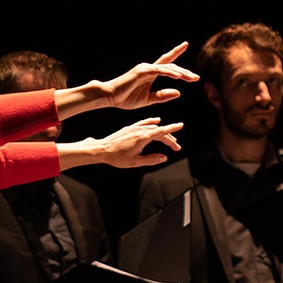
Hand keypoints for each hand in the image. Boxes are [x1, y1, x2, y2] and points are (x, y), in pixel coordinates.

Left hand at [58, 117, 184, 169]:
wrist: (102, 150)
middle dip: (170, 138)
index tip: (181, 125)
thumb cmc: (116, 157)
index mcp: (143, 138)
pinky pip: (144, 122)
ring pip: (153, 127)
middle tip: (176, 146)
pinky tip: (156, 121)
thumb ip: (151, 159)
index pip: (161, 132)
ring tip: (169, 139)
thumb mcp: (135, 162)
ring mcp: (134, 128)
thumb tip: (164, 157)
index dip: (172, 129)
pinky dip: (152, 121)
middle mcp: (140, 130)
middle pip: (159, 131)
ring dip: (162, 132)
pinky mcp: (130, 128)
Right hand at [102, 42, 198, 110]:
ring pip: (167, 68)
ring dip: (180, 73)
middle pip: (171, 66)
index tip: (186, 46)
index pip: (167, 63)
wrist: (110, 97)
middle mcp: (149, 68)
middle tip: (196, 78)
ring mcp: (145, 68)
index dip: (176, 54)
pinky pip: (159, 71)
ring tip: (191, 78)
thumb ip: (162, 96)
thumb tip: (178, 92)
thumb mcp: (148, 99)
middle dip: (184, 72)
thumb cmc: (125, 98)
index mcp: (150, 73)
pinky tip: (179, 76)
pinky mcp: (141, 72)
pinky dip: (169, 73)